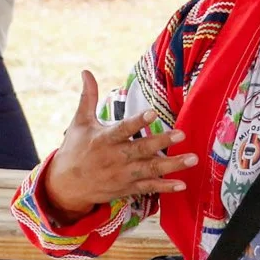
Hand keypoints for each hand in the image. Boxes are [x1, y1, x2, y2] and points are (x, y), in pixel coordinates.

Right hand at [42, 70, 198, 220]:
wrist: (67, 185)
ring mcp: (122, 175)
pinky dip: (165, 187)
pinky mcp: (127, 188)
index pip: (123, 129)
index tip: (153, 112)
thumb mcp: (80, 122)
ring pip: (150, 170)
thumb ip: (88, 97)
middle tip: (181, 134)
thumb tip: (86, 72)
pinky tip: (182, 184)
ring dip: (172, 165)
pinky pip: (148, 188)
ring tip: (192, 158)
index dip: (138, 122)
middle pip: (141, 150)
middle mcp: (115, 158)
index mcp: (104, 139)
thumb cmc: (75, 149)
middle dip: (162, 142)